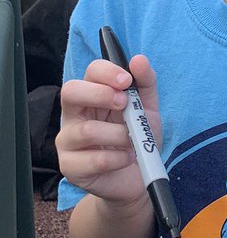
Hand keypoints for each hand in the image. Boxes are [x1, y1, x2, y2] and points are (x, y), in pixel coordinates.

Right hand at [58, 52, 160, 209]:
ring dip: (119, 135)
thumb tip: (138, 60)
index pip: (89, 72)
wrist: (138, 176)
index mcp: (91, 96)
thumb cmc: (138, 138)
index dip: (106, 73)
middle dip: (100, 94)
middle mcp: (74, 115)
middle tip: (123, 104)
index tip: (126, 80)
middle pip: (70, 92)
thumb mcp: (148, 108)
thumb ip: (145, 83)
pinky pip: (94, 159)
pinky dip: (118, 158)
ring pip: (86, 130)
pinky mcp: (70, 167)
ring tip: (133, 141)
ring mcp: (68, 142)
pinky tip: (127, 158)